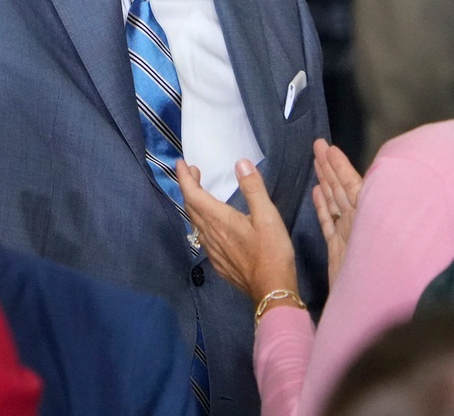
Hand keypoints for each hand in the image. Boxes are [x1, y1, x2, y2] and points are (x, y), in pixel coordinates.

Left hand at [178, 158, 298, 303]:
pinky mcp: (218, 262)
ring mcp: (212, 250)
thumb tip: (240, 163)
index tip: (181, 163)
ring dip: (194, 204)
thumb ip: (253, 188)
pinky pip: (202, 237)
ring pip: (195, 222)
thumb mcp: (268, 216)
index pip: (193, 194)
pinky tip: (212, 223)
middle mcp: (210, 234)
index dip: (185, 177)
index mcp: (219, 220)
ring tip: (202, 193)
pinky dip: (202, 221)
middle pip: (191, 207)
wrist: (271, 291)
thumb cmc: (272, 252)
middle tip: (194, 172)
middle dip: (189, 187)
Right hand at [312, 139, 361, 286]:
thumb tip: (365, 187)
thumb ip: (368, 216)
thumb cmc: (375, 280)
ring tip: (316, 161)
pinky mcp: (339, 249)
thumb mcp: (375, 242)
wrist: (365, 312)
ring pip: (335, 202)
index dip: (340, 167)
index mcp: (368, 218)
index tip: (329, 148)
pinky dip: (323, 206)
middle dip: (330, 166)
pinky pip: (329, 221)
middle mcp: (359, 223)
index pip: (353, 185)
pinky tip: (317, 191)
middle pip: (342, 189)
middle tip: (318, 145)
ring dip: (326, 181)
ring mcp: (349, 235)